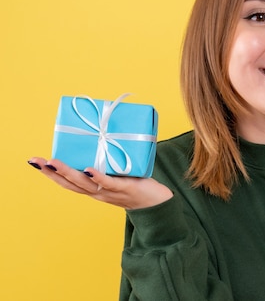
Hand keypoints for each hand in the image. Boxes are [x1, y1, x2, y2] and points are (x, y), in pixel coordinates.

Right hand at [28, 157, 172, 209]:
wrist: (157, 202)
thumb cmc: (135, 184)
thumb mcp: (115, 172)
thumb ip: (106, 160)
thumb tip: (101, 133)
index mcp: (93, 189)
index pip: (67, 182)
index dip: (50, 173)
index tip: (34, 162)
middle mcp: (98, 192)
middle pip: (70, 184)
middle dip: (51, 172)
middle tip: (35, 160)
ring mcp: (110, 192)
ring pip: (85, 184)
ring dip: (68, 172)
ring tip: (54, 162)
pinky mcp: (125, 188)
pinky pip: (109, 183)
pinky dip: (97, 176)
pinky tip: (88, 170)